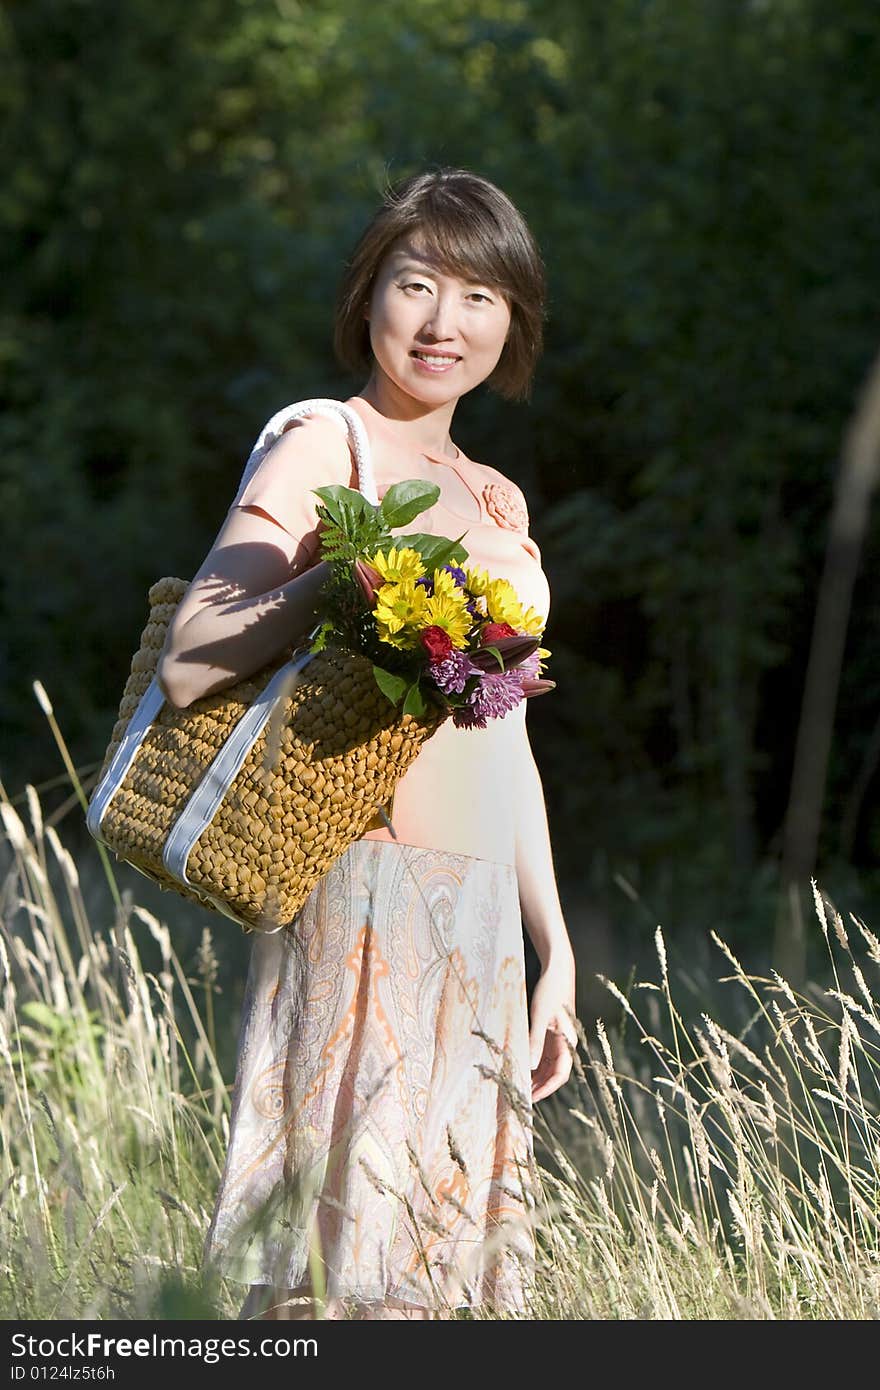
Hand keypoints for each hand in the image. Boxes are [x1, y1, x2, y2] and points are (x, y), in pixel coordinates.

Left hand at [528, 960, 576, 1102]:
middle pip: (553, 1073)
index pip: (560, 1075)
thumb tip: (529, 1067)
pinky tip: (520, 1067)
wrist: (556, 970)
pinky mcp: (550, 1031)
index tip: (531, 1098)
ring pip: (548, 1065)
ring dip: (535, 1076)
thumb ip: (535, 1042)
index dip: (546, 1089)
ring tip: (518, 1085)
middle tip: (520, 1096)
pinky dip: (533, 1062)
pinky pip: (543, 1053)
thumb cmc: (550, 991)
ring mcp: (558, 1038)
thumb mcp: (539, 1017)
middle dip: (539, 1086)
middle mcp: (565, 1043)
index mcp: (567, 1042)